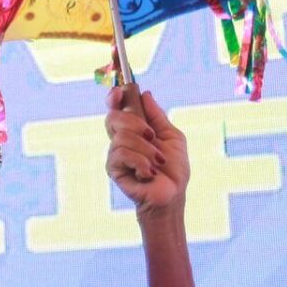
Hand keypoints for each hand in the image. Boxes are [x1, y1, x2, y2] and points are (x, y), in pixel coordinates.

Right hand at [104, 85, 188, 213]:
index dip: (114, 98)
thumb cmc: (174, 169)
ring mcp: (115, 155)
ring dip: (146, 149)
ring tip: (157, 163)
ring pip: (122, 137)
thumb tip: (145, 94)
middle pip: (113, 117)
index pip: (116, 109)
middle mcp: (121, 140)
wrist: (172, 194)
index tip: (119, 92)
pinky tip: (148, 173)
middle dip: (135, 123)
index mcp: (133, 131)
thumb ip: (157, 116)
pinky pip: (122, 154)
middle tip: (152, 136)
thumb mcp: (172, 136)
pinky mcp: (113, 169)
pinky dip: (141, 162)